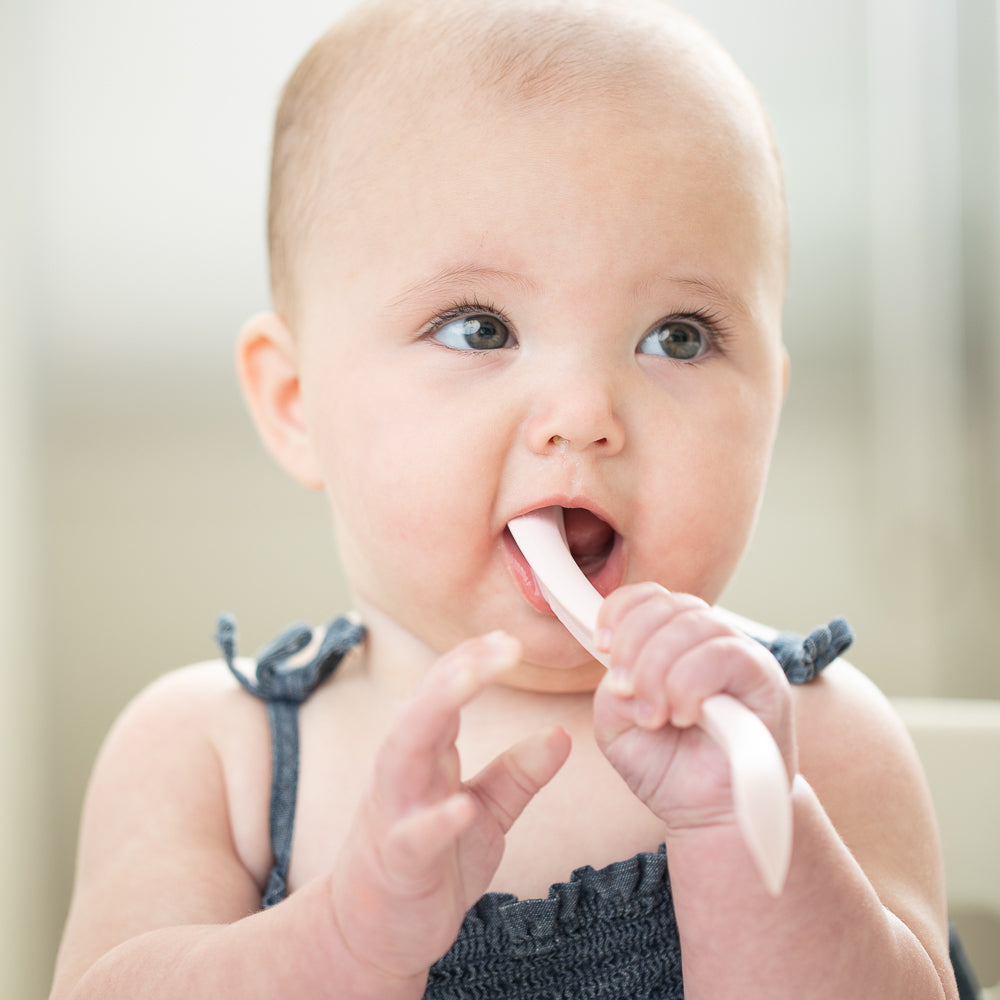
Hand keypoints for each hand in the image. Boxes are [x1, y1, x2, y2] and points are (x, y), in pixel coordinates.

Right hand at [328, 631, 570, 983]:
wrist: (375, 934)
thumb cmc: (429, 865)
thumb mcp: (483, 813)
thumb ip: (516, 774)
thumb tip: (560, 737)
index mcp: (426, 756)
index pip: (446, 692)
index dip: (476, 661)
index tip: (512, 639)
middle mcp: (405, 773)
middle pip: (426, 706)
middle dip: (460, 669)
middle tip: (504, 644)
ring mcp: (396, 814)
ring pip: (405, 751)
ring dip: (435, 710)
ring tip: (470, 679)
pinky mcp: (398, 863)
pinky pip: (414, 837)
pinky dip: (435, 821)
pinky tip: (461, 807)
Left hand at [592, 584, 795, 834]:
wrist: (712, 817)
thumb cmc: (669, 768)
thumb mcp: (618, 725)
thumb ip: (612, 687)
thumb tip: (622, 669)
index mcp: (675, 642)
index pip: (650, 596)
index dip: (620, 612)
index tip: (602, 647)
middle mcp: (711, 640)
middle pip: (667, 605)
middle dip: (634, 647)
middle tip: (626, 693)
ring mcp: (741, 655)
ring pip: (692, 625)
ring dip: (659, 670)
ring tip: (655, 716)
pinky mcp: (766, 679)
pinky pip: (724, 655)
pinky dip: (690, 683)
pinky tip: (682, 715)